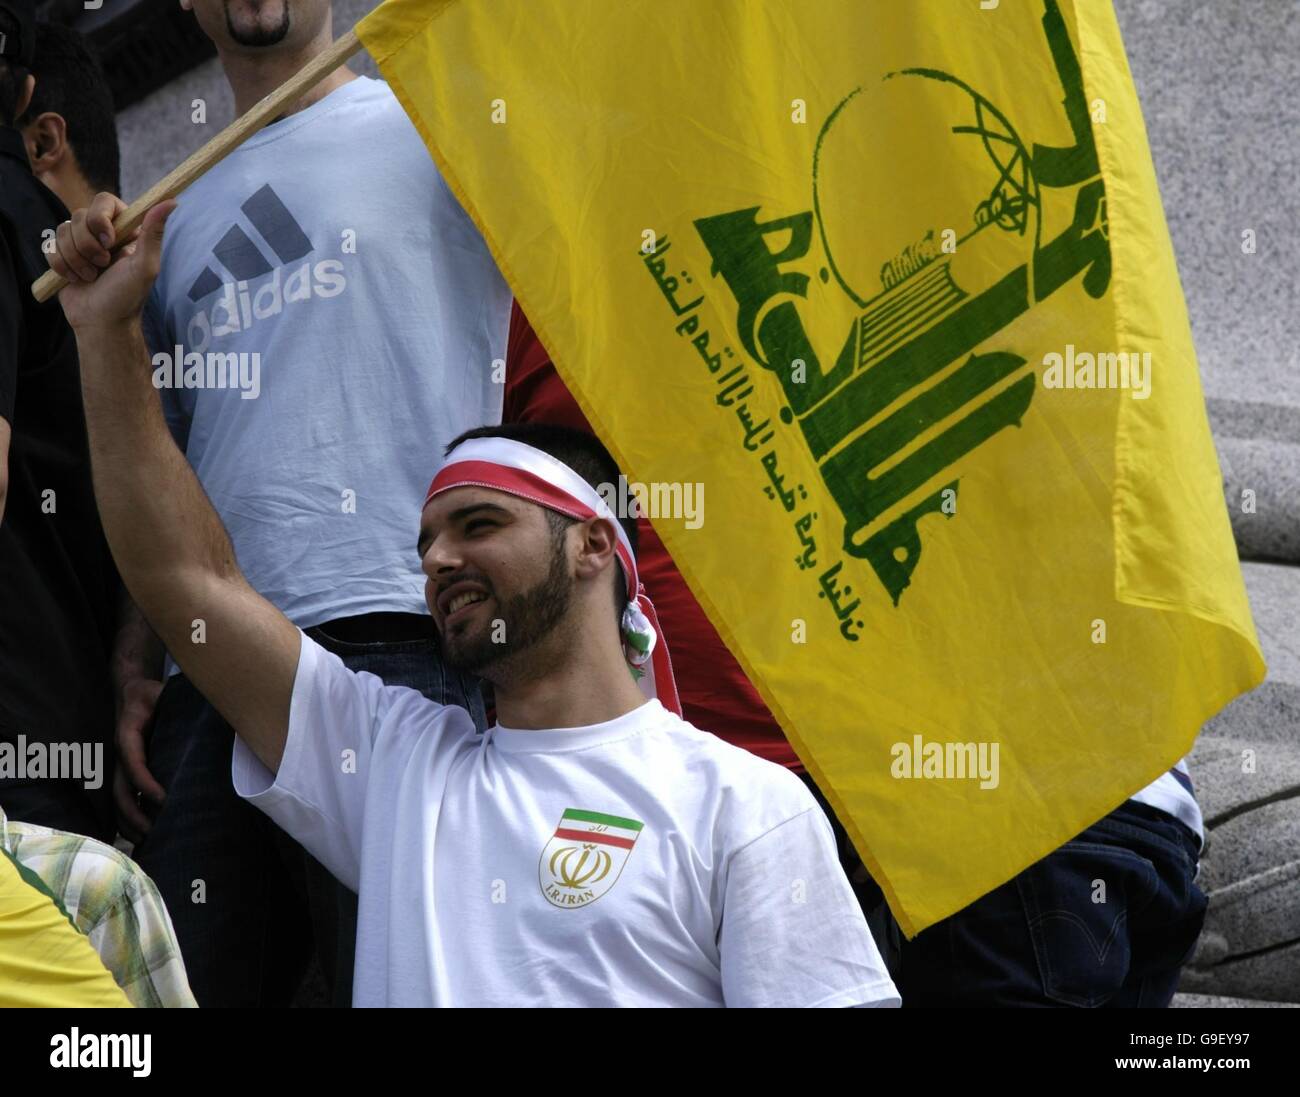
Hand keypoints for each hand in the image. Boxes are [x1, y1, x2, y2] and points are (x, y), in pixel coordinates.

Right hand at [49, 195, 175, 331]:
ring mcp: (80, 242)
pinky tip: (77, 280)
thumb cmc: (127, 297)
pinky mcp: (62, 255)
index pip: (104, 200)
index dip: (100, 217)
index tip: (109, 240)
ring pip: (62, 230)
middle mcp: (101, 232)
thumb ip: (154, 233)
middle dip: (88, 246)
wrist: (101, 322)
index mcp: (124, 230)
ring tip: (92, 277)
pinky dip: (62, 267)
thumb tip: (171, 201)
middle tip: (103, 266)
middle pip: (80, 215)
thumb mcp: (145, 267)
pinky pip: (50, 247)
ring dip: (76, 260)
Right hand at [113, 677, 165, 842]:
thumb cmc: (153, 695)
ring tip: (148, 842)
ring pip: (119, 800)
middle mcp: (121, 755)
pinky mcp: (125, 773)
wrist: (132, 693)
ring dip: (130, 822)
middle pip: (121, 790)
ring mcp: (120, 766)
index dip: (146, 782)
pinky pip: (123, 799)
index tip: (164, 799)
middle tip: (155, 831)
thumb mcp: (163, 693)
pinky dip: (129, 819)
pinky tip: (144, 836)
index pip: (133, 762)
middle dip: (135, 813)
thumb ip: (178, 700)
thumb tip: (215, 703)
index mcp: (128, 735)